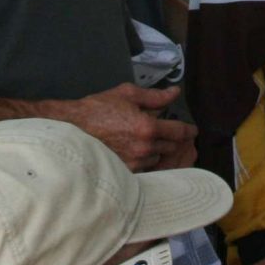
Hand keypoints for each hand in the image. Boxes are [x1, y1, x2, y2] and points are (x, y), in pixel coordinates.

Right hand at [58, 83, 197, 171]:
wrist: (71, 129)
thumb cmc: (98, 109)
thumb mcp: (127, 94)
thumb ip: (155, 96)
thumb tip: (175, 92)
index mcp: (148, 127)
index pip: (179, 132)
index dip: (189, 131)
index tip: (192, 131)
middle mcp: (144, 148)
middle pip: (172, 147)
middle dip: (171, 139)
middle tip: (165, 131)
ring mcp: (135, 162)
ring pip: (159, 158)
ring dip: (158, 150)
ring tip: (146, 140)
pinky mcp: (126, 171)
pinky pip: (145, 167)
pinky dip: (145, 159)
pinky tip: (136, 150)